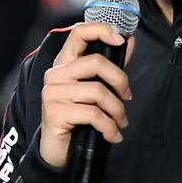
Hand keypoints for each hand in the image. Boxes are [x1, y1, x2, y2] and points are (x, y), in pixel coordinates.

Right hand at [39, 23, 133, 168]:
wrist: (59, 151)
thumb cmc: (79, 118)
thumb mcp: (95, 89)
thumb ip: (110, 66)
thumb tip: (129, 41)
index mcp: (64, 63)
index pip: (79, 33)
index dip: (101, 30)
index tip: (121, 40)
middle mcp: (55, 74)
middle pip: (95, 62)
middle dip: (120, 80)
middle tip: (128, 97)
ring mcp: (52, 93)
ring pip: (97, 92)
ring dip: (117, 110)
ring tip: (121, 122)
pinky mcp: (54, 113)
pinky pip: (93, 115)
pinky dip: (109, 127)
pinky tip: (113, 135)